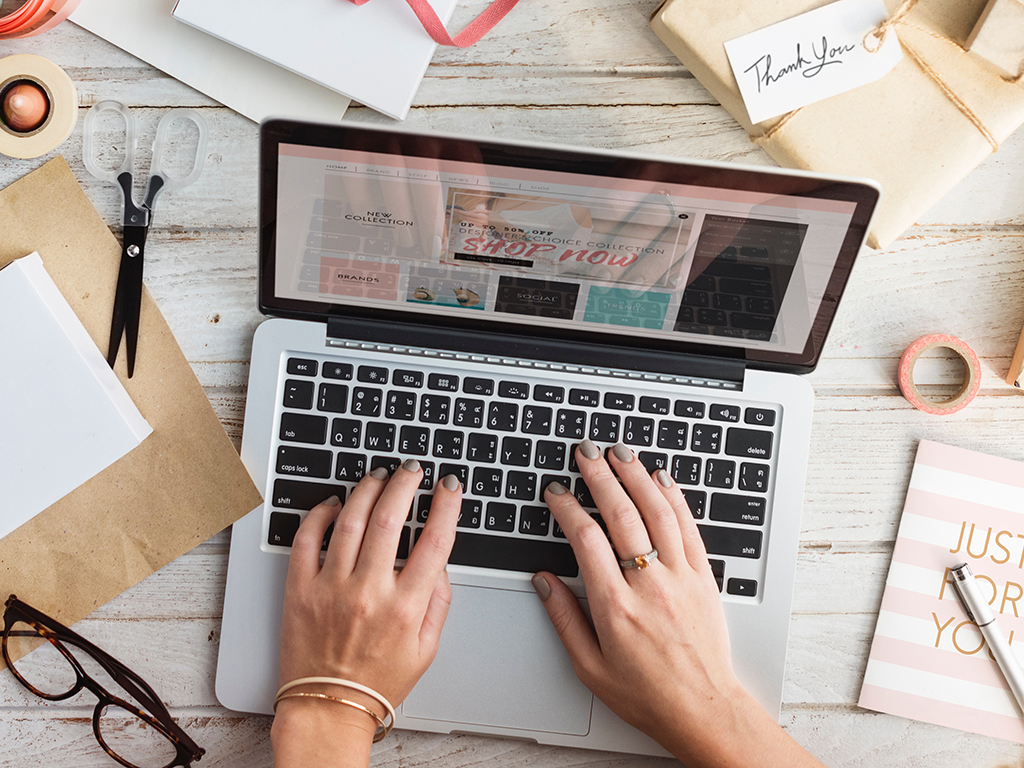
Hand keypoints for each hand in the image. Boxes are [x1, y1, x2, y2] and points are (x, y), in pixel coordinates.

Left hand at [272, 463, 461, 764]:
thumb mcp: (426, 649)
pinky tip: (333, 504)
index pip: (435, 542)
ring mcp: (331, 588)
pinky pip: (307, 539)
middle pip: (391, 519)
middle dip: (405, 484)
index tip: (449, 486)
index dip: (446, 506)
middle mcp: (368, 593)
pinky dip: (319, 514)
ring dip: (367, 490)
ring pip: (350, 520)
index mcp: (404, 608)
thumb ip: (438, 603)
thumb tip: (440, 563)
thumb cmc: (376, 682)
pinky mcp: (299, 589)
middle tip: (411, 470)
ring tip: (377, 476)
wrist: (327, 708)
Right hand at [534, 440, 822, 767]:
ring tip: (620, 453)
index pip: (585, 540)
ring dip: (636, 476)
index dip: (567, 508)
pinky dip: (674, 498)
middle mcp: (648, 585)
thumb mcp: (589, 666)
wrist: (703, 709)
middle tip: (586, 452)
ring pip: (657, 512)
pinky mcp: (703, 578)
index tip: (556, 491)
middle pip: (621, 515)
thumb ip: (563, 619)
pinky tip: (661, 479)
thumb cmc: (646, 694)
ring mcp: (680, 578)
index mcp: (615, 607)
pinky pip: (688, 527)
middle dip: (600, 476)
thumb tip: (543, 581)